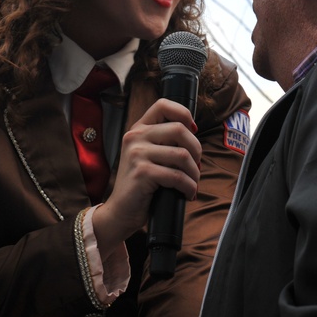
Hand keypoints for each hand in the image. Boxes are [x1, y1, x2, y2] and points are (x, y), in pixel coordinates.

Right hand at [92, 98, 200, 248]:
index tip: (193, 130)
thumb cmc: (141, 184)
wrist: (120, 211)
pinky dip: (189, 186)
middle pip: (180, 129)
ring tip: (192, 183)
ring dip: (194, 173)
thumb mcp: (148, 155)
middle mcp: (135, 137)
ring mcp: (137, 154)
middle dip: (196, 150)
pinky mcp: (142, 173)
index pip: (163, 105)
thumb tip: (193, 133)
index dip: (184, 114)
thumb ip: (164, 141)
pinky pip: (177, 176)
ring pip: (182, 155)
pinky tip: (188, 193)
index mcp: (138, 129)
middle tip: (196, 166)